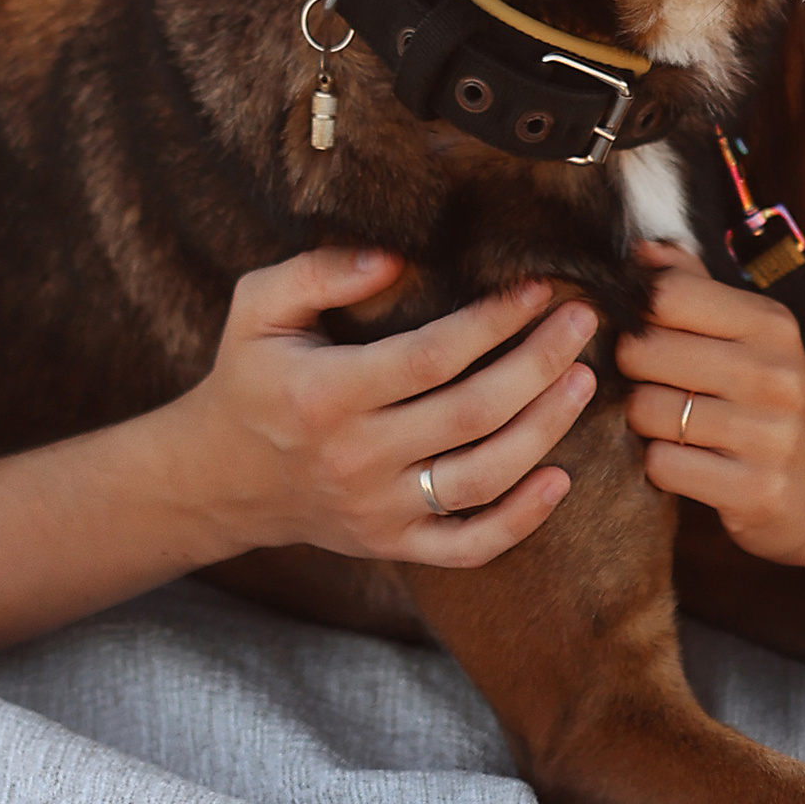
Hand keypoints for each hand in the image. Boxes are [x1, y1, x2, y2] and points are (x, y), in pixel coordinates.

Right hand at [166, 250, 598, 565]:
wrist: (220, 478)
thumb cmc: (251, 378)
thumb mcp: (258, 309)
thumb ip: (318, 272)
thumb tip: (392, 257)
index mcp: (325, 395)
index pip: (430, 357)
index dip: (492, 322)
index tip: (537, 287)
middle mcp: (356, 458)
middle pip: (471, 414)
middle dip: (538, 364)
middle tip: (583, 322)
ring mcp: (378, 510)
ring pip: (482, 478)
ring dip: (544, 430)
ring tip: (584, 381)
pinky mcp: (394, 545)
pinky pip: (468, 546)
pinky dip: (521, 521)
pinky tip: (561, 477)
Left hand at [614, 246, 804, 571]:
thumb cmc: (768, 398)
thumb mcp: (748, 333)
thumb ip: (694, 286)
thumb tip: (641, 248)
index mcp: (771, 323)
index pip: (669, 293)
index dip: (636, 313)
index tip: (642, 332)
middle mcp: (776, 373)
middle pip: (646, 350)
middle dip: (630, 370)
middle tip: (647, 383)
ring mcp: (771, 435)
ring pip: (648, 410)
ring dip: (641, 421)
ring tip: (665, 423)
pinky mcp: (757, 490)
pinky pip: (664, 466)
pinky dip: (658, 465)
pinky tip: (683, 461)